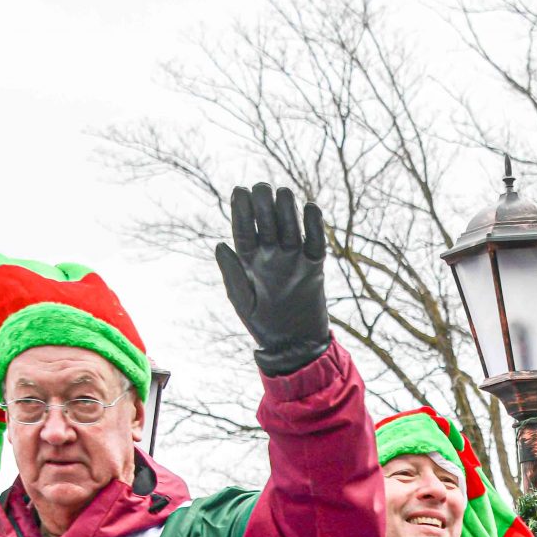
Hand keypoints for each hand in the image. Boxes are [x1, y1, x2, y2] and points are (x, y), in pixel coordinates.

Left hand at [214, 181, 332, 376]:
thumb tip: (220, 244)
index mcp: (249, 259)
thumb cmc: (263, 325)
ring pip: (290, 223)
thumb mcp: (243, 302)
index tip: (240, 190)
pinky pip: (316, 240)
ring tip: (283, 195)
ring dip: (287, 206)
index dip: (241, 208)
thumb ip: (232, 274)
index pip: (244, 227)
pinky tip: (310, 208)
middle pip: (268, 219)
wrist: (294, 346)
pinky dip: (315, 224)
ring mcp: (293, 258)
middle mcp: (271, 254)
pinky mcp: (314, 265)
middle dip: (265, 201)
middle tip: (263, 190)